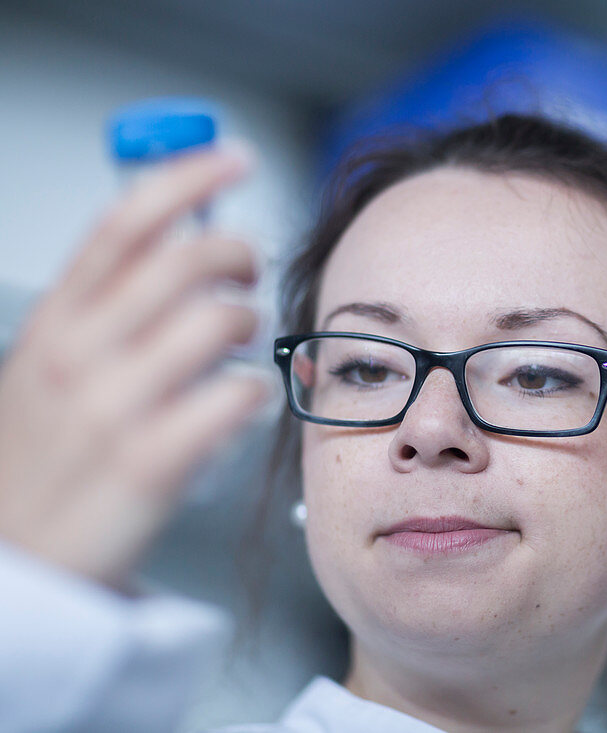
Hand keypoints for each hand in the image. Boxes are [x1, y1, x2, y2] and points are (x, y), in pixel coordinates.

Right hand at [0, 145, 270, 591]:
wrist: (19, 567)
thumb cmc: (47, 460)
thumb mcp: (50, 367)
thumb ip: (105, 305)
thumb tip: (175, 237)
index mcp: (54, 323)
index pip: (125, 221)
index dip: (187, 175)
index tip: (233, 155)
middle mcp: (77, 354)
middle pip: (186, 260)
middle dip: (238, 253)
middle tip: (250, 270)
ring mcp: (112, 408)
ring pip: (220, 321)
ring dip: (247, 326)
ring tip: (238, 348)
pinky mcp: (151, 462)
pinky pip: (236, 397)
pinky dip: (253, 395)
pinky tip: (240, 407)